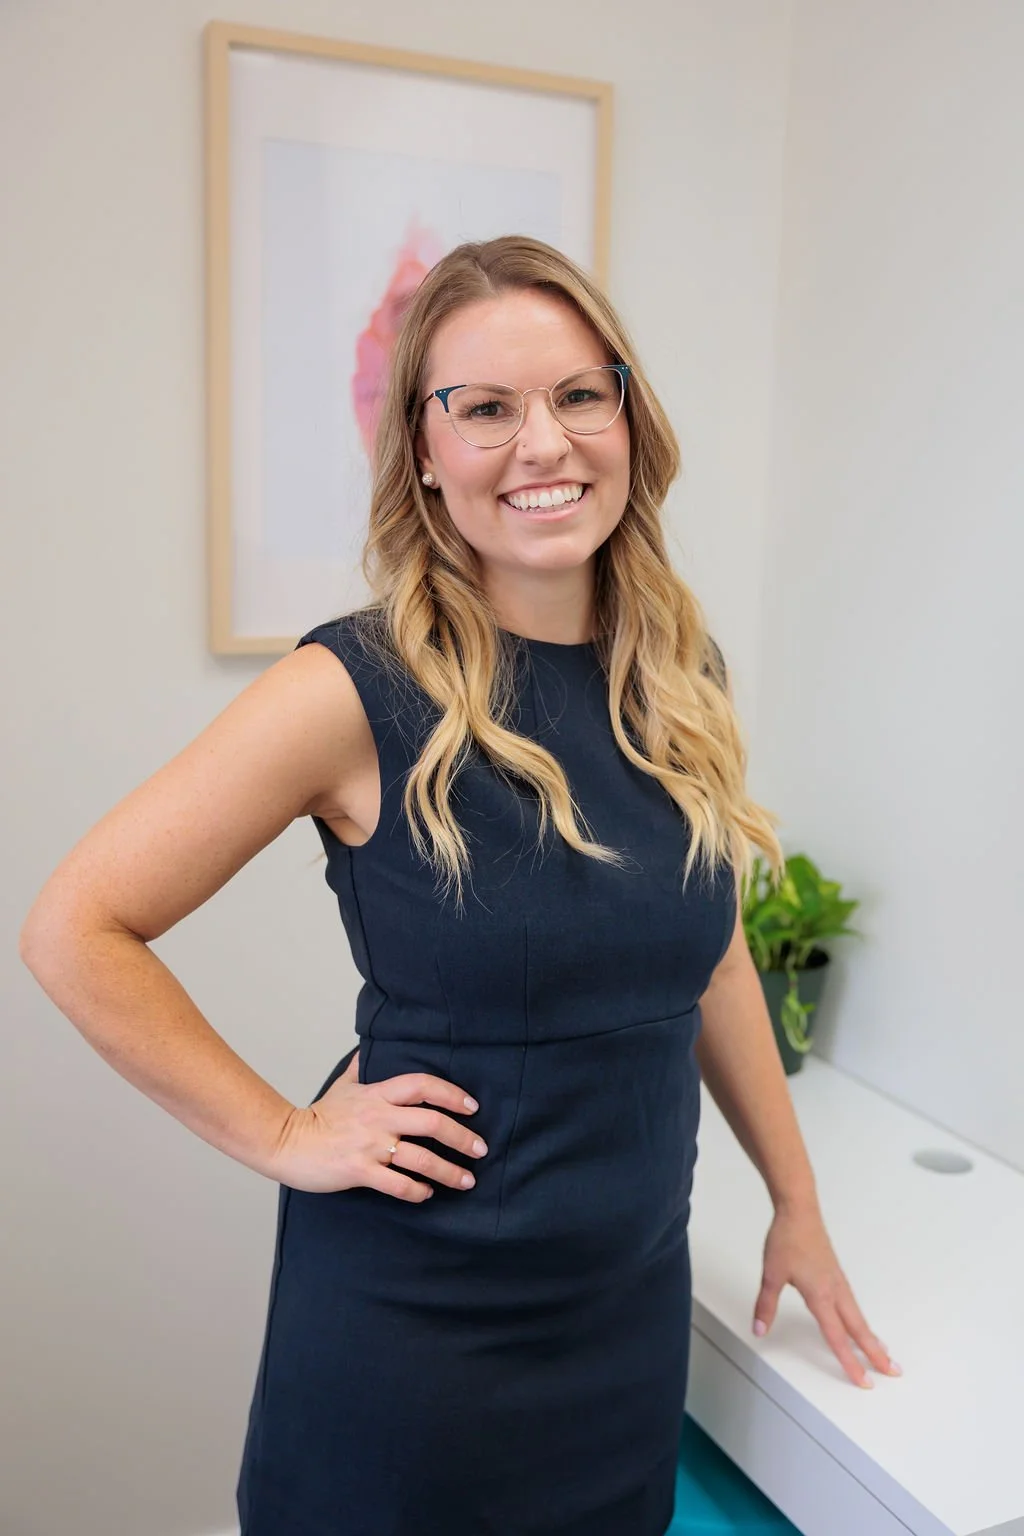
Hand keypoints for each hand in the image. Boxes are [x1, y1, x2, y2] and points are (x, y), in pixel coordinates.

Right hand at [268, 1050, 487, 1199]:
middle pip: (432, 1123)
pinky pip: (398, 1185)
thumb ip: (362, 1067)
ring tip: (467, 1181)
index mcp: (377, 1094)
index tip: (472, 1107)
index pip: (423, 1085)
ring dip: (449, 1171)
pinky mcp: (360, 1171)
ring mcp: (370, 1146)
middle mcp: (378, 1118)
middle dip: (462, 1137)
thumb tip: (369, 1046)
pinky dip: (418, 1191)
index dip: (452, 1094)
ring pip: (421, 1159)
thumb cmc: (318, 1116)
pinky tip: (428, 1193)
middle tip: (481, 1149)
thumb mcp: (343, 1085)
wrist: (286, 1143)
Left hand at [753, 1204, 902, 1388]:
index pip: (837, 1337)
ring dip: (872, 1337)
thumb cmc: (786, 1239)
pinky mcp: (836, 1274)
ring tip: (884, 1355)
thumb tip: (759, 1330)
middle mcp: (835, 1291)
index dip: (850, 1362)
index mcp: (820, 1295)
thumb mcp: (771, 1274)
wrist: (799, 1211)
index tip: (864, 1381)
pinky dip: (862, 1320)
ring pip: (859, 1317)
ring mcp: (838, 1282)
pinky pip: (853, 1304)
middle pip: (858, 1330)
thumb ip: (765, 1305)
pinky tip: (861, 1325)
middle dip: (875, 1354)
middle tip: (893, 1373)